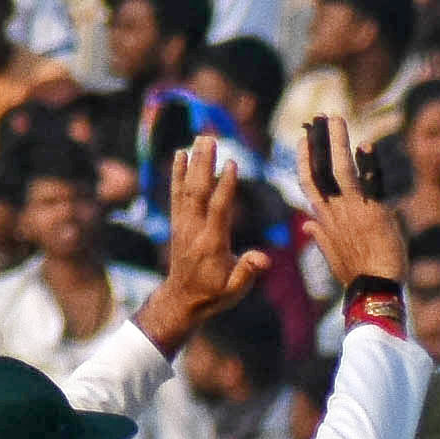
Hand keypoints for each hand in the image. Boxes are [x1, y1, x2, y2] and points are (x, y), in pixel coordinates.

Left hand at [137, 135, 268, 355]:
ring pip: (186, 188)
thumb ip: (247, 272)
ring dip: (193, 162)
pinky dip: (177, 172)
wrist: (182, 300)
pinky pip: (176, 193)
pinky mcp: (177, 222)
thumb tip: (262, 259)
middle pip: (198, 191)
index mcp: (211, 244)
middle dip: (204, 164)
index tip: (232, 162)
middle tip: (210, 138)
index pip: (218, 209)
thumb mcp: (235, 290)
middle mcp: (194, 230)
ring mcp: (183, 225)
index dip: (225, 186)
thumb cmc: (214, 295)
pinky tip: (180, 154)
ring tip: (200, 138)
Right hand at [293, 114, 407, 314]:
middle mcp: (335, 210)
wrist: (375, 290)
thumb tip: (307, 225)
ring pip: (341, 168)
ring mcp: (354, 210)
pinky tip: (367, 145)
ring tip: (336, 118)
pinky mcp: (375, 213)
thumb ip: (319, 235)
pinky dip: (370, 164)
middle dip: (318, 141)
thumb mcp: (332, 254)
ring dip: (337, 141)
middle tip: (319, 117)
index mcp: (324, 219)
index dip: (304, 159)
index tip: (303, 141)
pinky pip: (372, 183)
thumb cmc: (356, 273)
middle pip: (320, 169)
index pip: (308, 182)